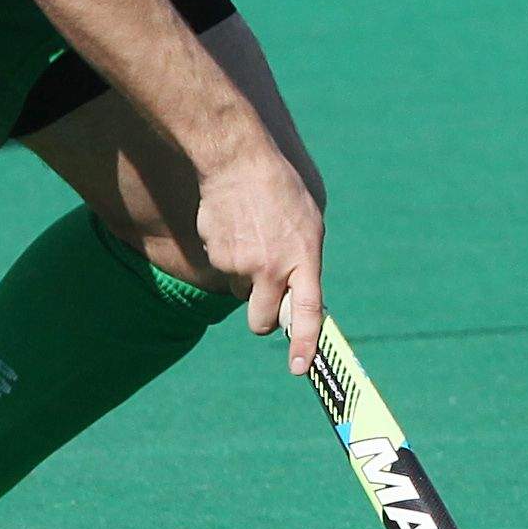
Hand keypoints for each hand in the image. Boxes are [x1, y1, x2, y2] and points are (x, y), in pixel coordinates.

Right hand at [195, 143, 326, 373]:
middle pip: (261, 321)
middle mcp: (271, 268)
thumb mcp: (310, 221)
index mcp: (304, 257)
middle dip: (262, 319)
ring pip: (241, 292)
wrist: (237, 160)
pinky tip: (235, 227)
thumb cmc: (281, 188)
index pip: (306, 312)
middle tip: (265, 300)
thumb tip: (299, 291)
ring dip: (246, 278)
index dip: (304, 344)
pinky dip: (229, 256)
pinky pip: (224, 270)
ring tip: (253, 238)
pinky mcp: (216, 256)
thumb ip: (305, 260)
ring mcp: (241, 264)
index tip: (299, 368)